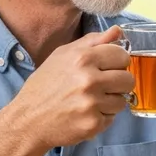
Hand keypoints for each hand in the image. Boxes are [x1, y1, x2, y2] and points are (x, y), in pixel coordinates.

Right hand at [14, 25, 133, 147]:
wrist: (27, 120)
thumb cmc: (44, 85)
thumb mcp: (62, 55)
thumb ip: (93, 41)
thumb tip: (118, 31)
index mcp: (83, 58)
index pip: (123, 56)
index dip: (117, 62)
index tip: (108, 68)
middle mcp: (89, 80)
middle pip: (128, 80)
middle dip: (118, 83)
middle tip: (102, 86)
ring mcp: (92, 103)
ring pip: (122, 101)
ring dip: (110, 102)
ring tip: (91, 101)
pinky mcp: (93, 124)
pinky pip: (112, 118)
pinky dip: (102, 117)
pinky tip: (85, 113)